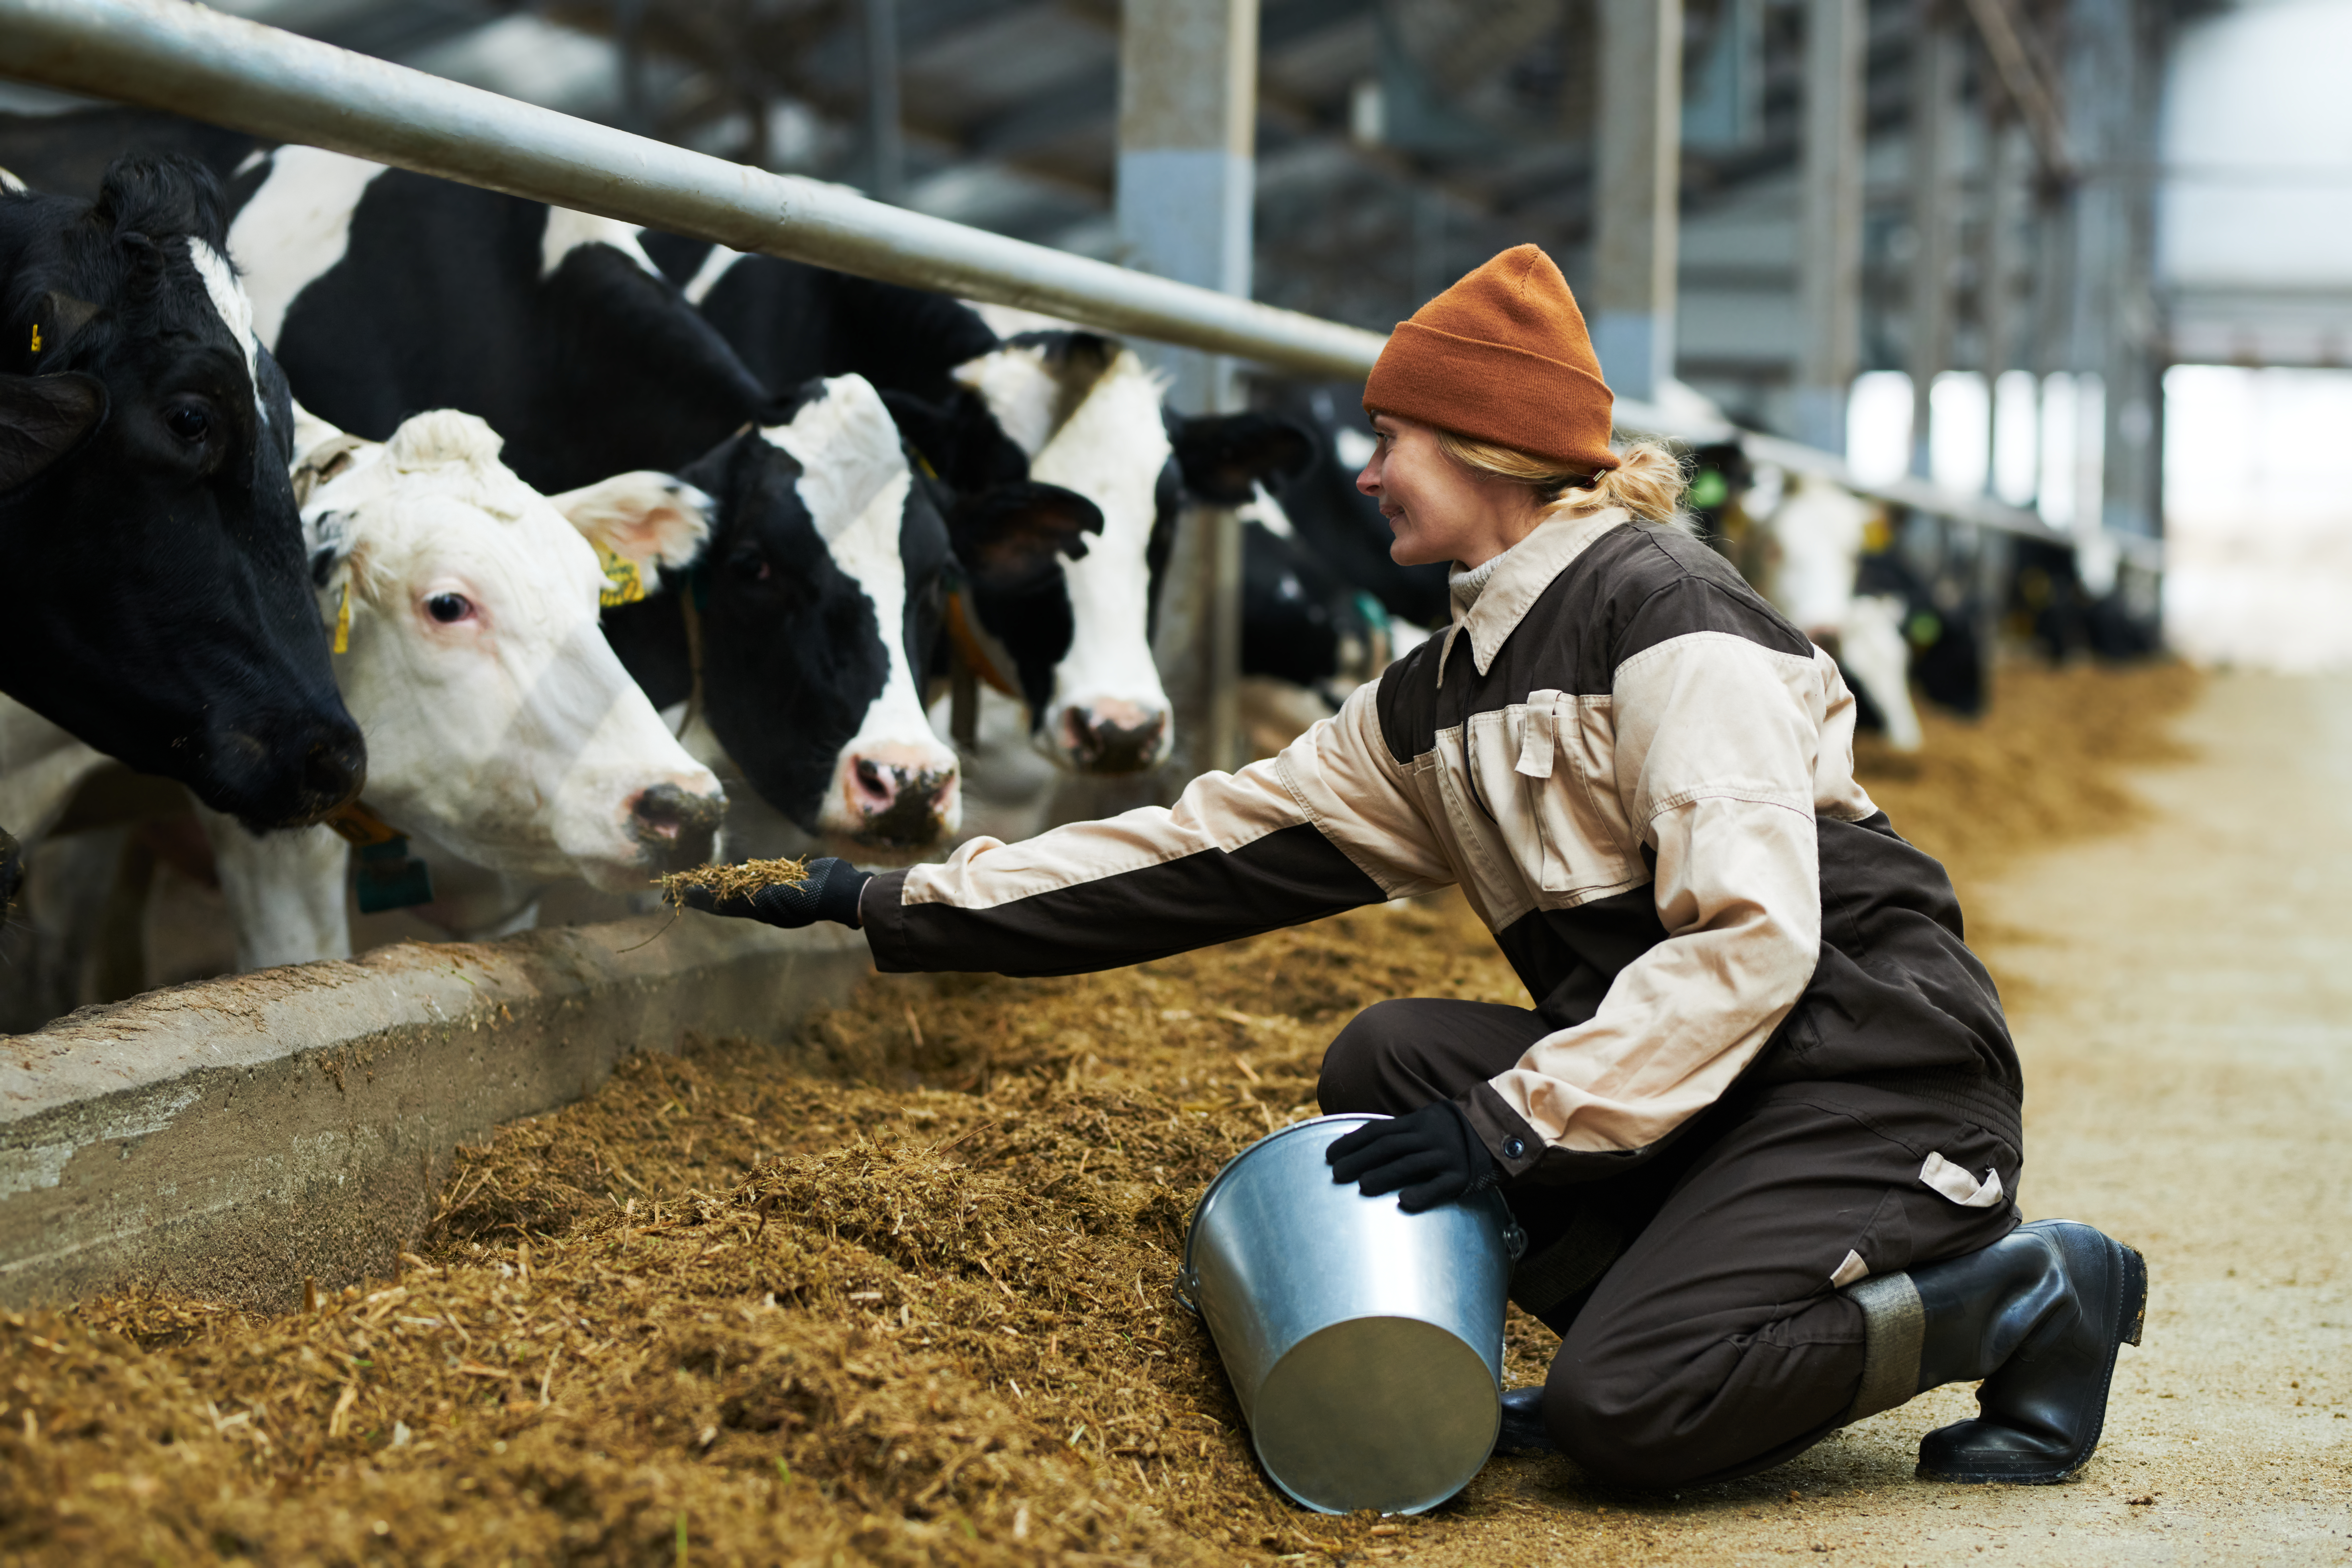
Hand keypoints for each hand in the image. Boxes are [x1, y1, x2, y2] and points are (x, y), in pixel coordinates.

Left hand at [678, 856, 871, 929]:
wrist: (840, 891)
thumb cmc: (806, 900)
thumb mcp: (770, 901)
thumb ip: (743, 900)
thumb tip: (716, 901)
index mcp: (759, 911)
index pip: (721, 906)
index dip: (700, 899)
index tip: (679, 893)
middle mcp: (764, 903)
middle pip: (726, 895)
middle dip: (703, 890)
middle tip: (681, 884)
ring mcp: (775, 890)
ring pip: (740, 884)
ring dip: (719, 881)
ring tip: (699, 877)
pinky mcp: (786, 877)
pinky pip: (758, 874)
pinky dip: (742, 873)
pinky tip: (730, 870)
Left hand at [1326, 1100, 1496, 1212]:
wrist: (1502, 1129)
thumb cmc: (1455, 1131)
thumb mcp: (1427, 1121)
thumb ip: (1400, 1132)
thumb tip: (1363, 1142)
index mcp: (1417, 1122)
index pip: (1378, 1130)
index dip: (1351, 1142)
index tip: (1329, 1155)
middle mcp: (1429, 1137)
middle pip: (1389, 1146)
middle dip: (1360, 1159)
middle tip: (1336, 1174)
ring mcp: (1446, 1156)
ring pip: (1411, 1163)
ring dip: (1385, 1175)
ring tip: (1362, 1187)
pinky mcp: (1463, 1176)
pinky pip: (1441, 1185)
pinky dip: (1423, 1193)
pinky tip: (1405, 1202)